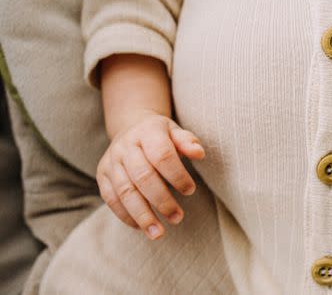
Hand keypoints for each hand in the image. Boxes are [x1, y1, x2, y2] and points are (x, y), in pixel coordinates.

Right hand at [96, 112, 204, 239]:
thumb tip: (199, 153)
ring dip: (143, 215)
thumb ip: (188, 142)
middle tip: (177, 218)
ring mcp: (111, 161)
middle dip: (161, 200)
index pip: (162, 155)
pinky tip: (141, 227)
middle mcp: (126, 146)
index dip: (176, 175)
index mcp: (148, 131)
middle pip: (143, 176)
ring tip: (158, 233)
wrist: (131, 128)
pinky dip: (126, 216)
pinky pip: (111, 199)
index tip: (190, 191)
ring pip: (125, 191)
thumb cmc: (161, 136)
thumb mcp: (176, 132)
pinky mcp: (102, 175)